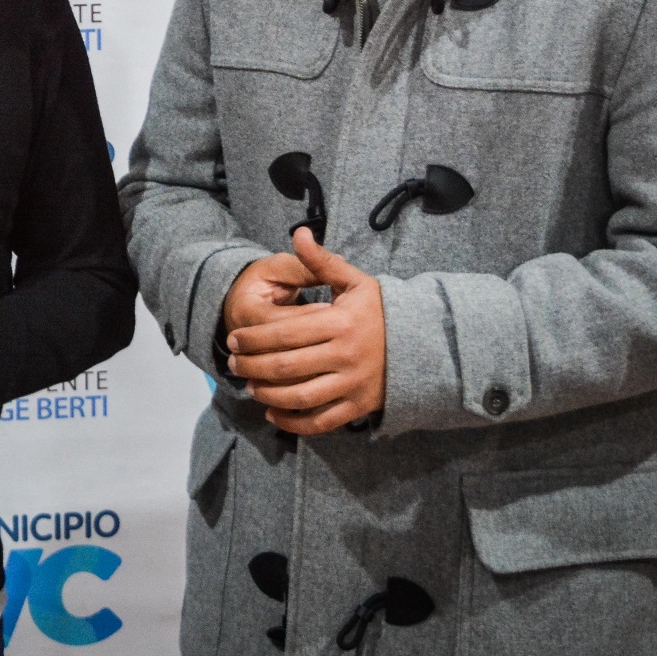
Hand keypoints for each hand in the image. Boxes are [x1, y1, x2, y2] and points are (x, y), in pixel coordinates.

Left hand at [225, 228, 385, 434]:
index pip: (284, 333)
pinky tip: (272, 414)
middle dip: (252, 367)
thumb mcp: (355, 282)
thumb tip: (298, 233)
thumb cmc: (380, 311)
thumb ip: (322, 261)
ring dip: (267, 395)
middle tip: (234, 364)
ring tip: (250, 387)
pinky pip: (320, 421)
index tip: (234, 339)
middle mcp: (345, 356)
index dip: (253, 338)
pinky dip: (293, 422)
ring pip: (299, 397)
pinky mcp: (358, 407)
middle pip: (285, 367)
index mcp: (340, 323)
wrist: (423, 344)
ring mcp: (352, 384)